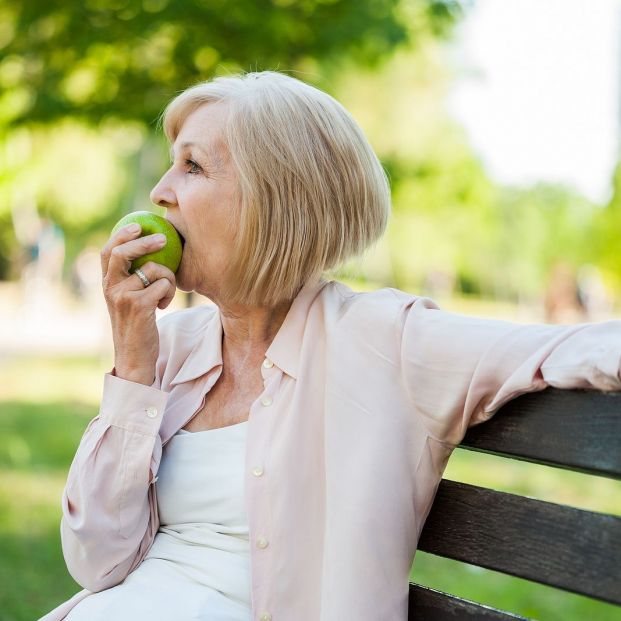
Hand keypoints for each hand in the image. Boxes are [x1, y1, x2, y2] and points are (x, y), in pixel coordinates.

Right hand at [101, 223, 176, 384]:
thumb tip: (151, 251)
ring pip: (153, 269)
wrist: (134, 357)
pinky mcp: (139, 306)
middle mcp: (110, 288)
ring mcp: (123, 296)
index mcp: (107, 284)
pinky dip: (169, 293)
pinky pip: (163, 285)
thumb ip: (132, 279)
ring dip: (168, 278)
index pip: (108, 251)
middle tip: (164, 239)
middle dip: (144, 242)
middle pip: (123, 253)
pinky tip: (164, 305)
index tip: (138, 225)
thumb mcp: (129, 300)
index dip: (121, 235)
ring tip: (166, 293)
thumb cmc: (137, 326)